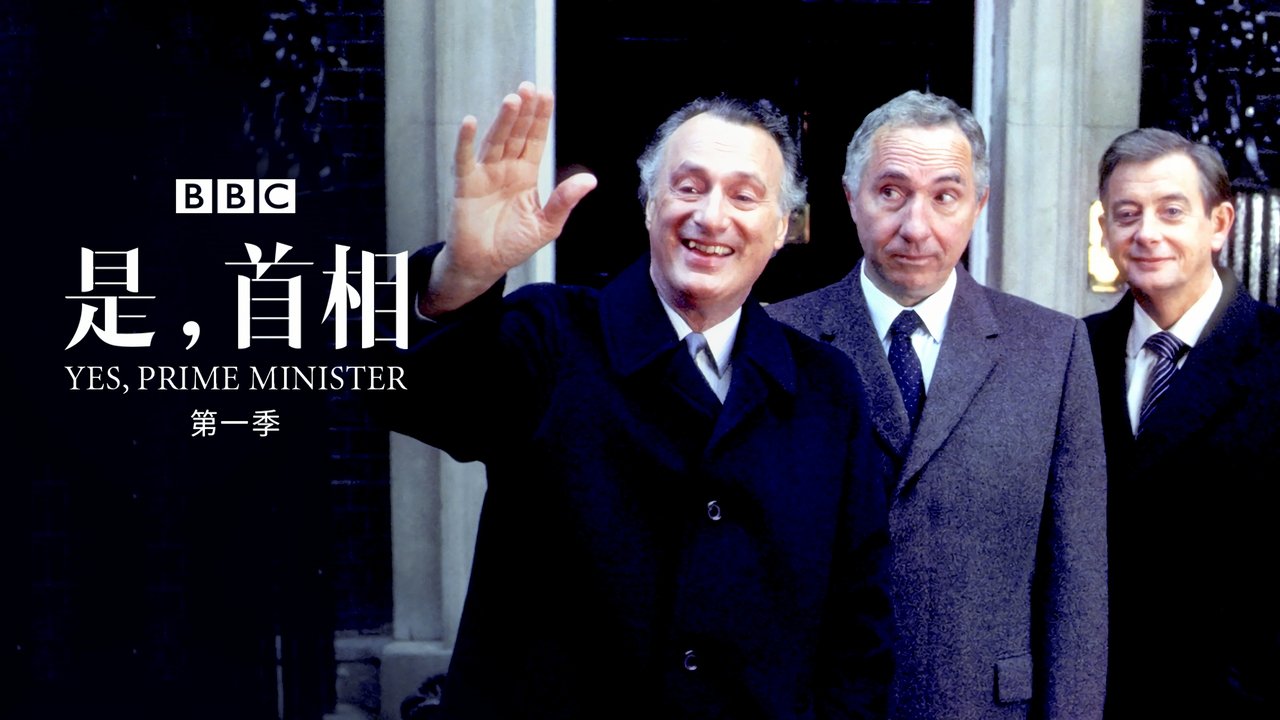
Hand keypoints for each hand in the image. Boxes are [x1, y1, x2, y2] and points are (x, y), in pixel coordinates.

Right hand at [423, 82, 596, 314]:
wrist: (484, 264)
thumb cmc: (513, 244)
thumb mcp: (546, 225)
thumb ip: (564, 201)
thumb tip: (590, 180)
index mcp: (526, 174)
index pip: (535, 140)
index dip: (540, 118)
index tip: (546, 94)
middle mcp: (505, 168)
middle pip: (516, 134)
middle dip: (524, 112)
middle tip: (529, 87)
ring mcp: (485, 174)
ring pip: (495, 141)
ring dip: (503, 121)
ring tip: (512, 100)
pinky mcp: (466, 185)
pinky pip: (465, 159)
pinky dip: (465, 141)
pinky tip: (469, 122)